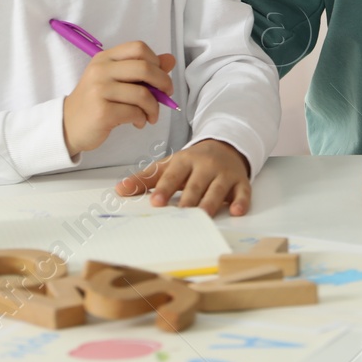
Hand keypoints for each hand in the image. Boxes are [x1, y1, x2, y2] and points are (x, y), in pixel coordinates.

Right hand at [61, 41, 175, 154]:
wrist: (68, 125)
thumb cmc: (96, 101)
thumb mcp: (116, 80)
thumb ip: (142, 69)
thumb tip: (170, 59)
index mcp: (105, 58)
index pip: (138, 48)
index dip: (156, 61)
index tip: (161, 76)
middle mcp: (101, 70)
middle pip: (145, 68)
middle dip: (163, 83)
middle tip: (166, 95)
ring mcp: (99, 90)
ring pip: (143, 94)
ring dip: (154, 107)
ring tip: (150, 115)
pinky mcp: (102, 111)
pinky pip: (134, 112)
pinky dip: (142, 118)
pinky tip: (138, 122)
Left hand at [114, 139, 251, 215]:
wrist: (226, 146)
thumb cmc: (193, 163)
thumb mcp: (169, 166)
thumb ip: (146, 179)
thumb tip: (118, 190)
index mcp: (185, 160)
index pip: (173, 175)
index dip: (165, 188)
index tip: (156, 202)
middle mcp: (206, 165)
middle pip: (196, 183)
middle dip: (189, 197)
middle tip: (181, 212)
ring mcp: (224, 173)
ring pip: (218, 189)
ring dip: (211, 202)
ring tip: (203, 215)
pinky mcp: (240, 182)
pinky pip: (243, 192)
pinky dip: (241, 201)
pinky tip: (237, 211)